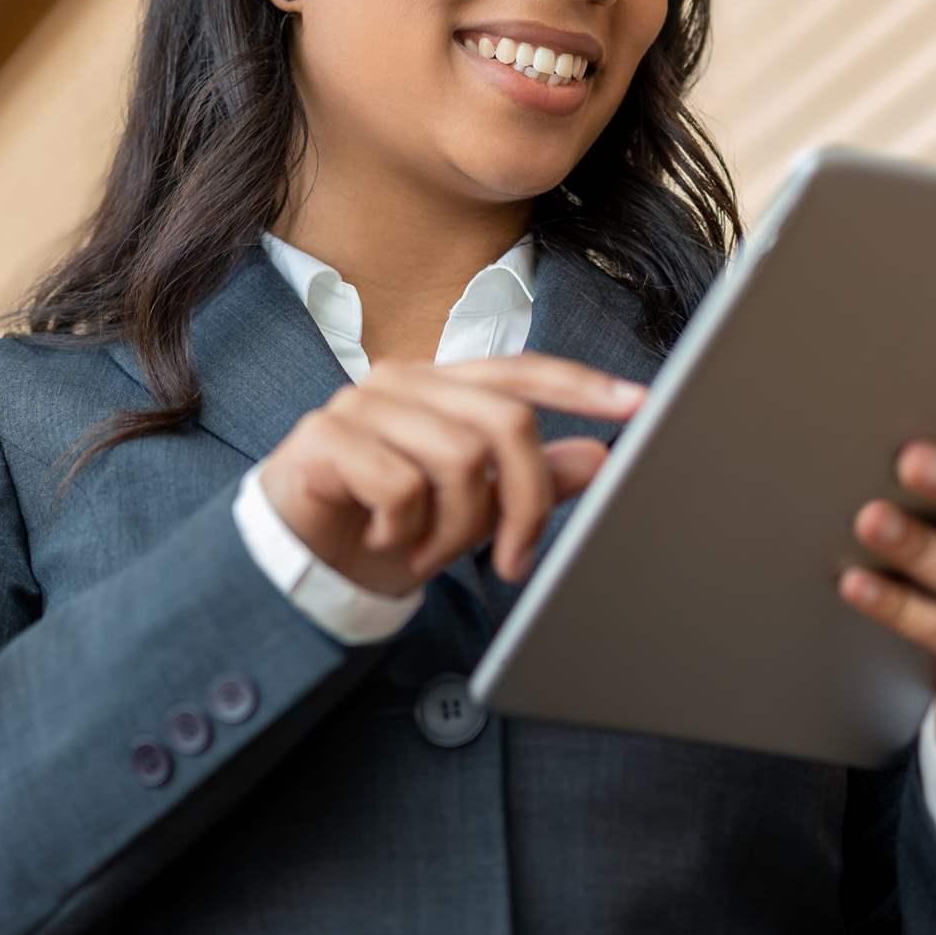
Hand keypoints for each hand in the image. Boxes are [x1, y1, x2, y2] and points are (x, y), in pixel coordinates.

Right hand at [260, 354, 647, 597]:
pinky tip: (384, 539)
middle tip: (513, 562)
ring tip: (427, 553)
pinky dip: (404, 532)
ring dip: (455, 531)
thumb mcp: (470, 512)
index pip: (522, 372)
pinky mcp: (324, 438)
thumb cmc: (385, 525)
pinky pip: (401, 486)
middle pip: (505, 423)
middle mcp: (403, 381)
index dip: (582, 386)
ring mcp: (360, 404)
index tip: (638, 404)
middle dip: (525, 504)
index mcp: (442, 385)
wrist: (298, 560)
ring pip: (459, 460)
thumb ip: (527, 479)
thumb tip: (600, 458)